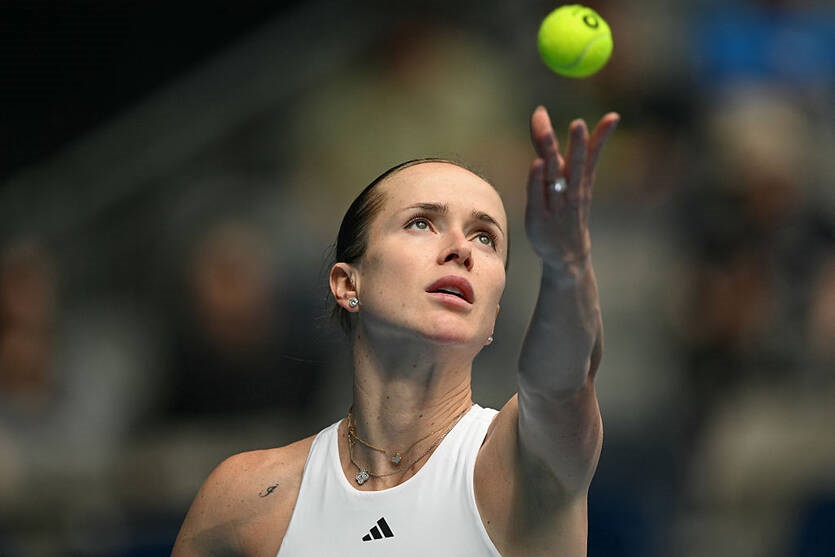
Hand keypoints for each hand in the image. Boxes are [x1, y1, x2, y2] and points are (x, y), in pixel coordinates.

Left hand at [525, 106, 618, 265]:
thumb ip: (570, 152)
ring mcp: (555, 205)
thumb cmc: (568, 211)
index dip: (601, 137)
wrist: (566, 255)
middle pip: (576, 165)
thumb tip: (566, 121)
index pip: (592, 156)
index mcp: (582, 182)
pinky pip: (537, 196)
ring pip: (554, 177)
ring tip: (546, 134)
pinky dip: (536, 180)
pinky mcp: (538, 216)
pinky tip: (536, 163)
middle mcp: (571, 192)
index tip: (613, 117)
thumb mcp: (575, 182)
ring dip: (550, 155)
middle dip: (578, 145)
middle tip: (579, 123)